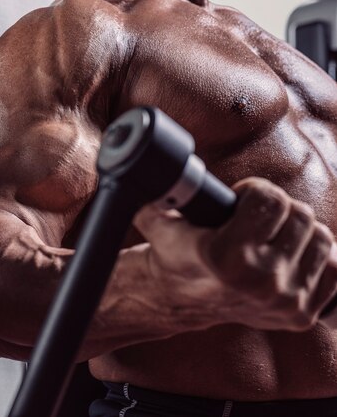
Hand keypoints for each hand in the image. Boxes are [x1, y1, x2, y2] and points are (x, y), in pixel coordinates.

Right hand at [133, 177, 336, 330]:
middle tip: (255, 219)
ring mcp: (284, 300)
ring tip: (269, 238)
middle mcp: (260, 282)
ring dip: (296, 232)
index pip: (271, 198)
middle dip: (276, 209)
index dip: (253, 191)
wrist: (177, 300)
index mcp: (226, 257)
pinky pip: (330, 266)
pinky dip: (309, 257)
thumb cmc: (173, 254)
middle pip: (300, 214)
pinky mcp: (302, 314)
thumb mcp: (159, 220)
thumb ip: (163, 190)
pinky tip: (283, 259)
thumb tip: (165, 165)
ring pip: (320, 237)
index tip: (241, 199)